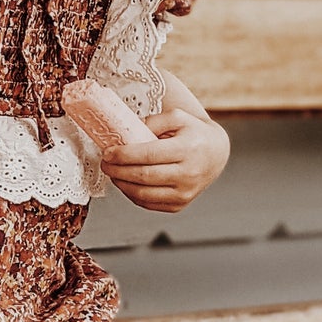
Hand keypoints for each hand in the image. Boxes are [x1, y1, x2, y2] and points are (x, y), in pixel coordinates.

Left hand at [101, 107, 229, 211]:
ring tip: (112, 173)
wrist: (216, 154)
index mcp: (188, 149)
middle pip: (143, 176)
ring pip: (143, 194)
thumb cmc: (194, 133)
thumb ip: (153, 122)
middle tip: (104, 163)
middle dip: (117, 170)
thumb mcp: (177, 117)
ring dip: (121, 184)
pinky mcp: (180, 204)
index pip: (148, 155)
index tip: (107, 152)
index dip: (124, 155)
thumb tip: (127, 135)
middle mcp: (189, 174)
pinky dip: (132, 195)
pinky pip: (149, 204)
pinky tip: (125, 183)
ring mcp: (185, 193)